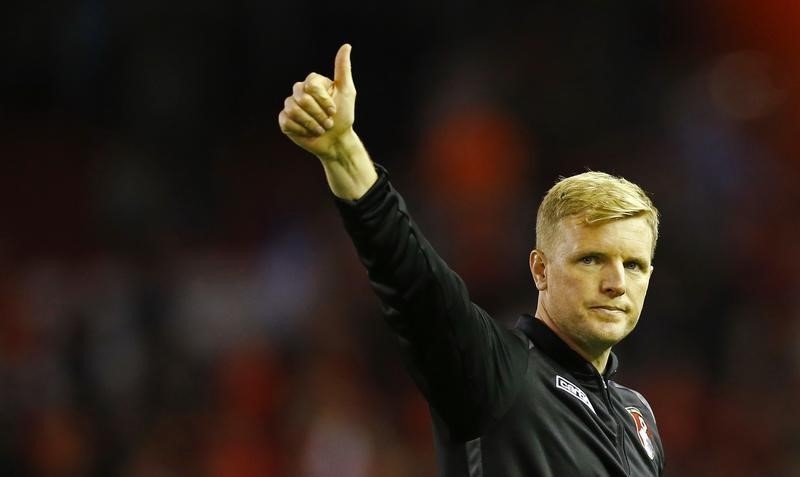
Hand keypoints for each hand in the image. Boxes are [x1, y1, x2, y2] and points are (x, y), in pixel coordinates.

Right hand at [278, 44, 356, 160]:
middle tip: (328, 122)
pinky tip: (308, 133)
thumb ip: (343, 69)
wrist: (335, 140)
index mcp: (312, 82)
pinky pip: (287, 121)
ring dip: (311, 123)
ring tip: (320, 129)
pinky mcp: (284, 120)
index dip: (323, 101)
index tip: (334, 110)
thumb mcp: (347, 92)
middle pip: (302, 98)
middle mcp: (299, 91)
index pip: (311, 86)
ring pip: (293, 110)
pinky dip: (301, 130)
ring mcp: (290, 105)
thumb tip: (346, 45)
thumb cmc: (343, 116)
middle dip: (318, 115)